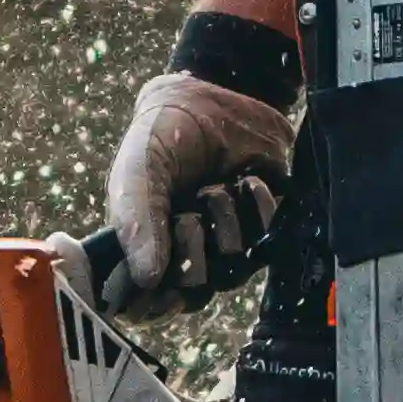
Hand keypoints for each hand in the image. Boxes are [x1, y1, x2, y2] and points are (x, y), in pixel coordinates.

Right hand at [99, 10, 302, 306]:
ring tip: (214, 189)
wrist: (214, 95)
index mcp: (139, 249)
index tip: (155, 279)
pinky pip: (265, 241)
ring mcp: (223, 246)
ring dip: (224, 226)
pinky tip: (246, 181)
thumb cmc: (163, 135)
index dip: (149, 303)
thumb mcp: (139, 170)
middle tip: (186, 215)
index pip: (142, 306)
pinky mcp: (261, 229)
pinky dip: (257, 209)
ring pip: (231, 271)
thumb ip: (136, 220)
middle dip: (191, 252)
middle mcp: (181, 256)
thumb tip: (145, 279)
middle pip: (191, 295)